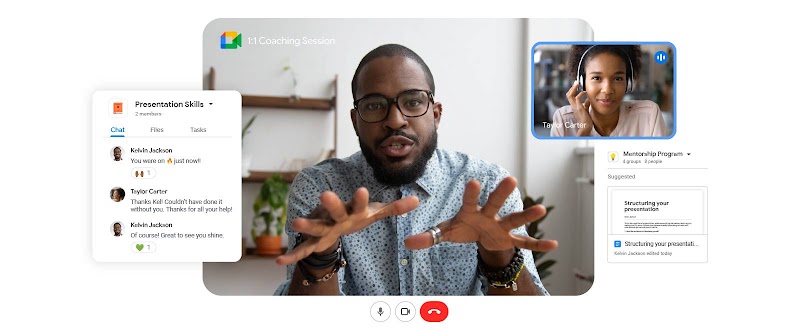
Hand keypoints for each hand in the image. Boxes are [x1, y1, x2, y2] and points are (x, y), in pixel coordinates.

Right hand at [276, 187, 418, 265]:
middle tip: (325, 194)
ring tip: (295, 222)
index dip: (359, 199)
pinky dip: (292, 256)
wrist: (331, 222)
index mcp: (351, 210)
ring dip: (306, 225)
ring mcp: (322, 229)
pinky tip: (280, 261)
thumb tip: (417, 200)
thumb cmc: (355, 216)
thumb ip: (393, 209)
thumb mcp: (374, 214)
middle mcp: (335, 217)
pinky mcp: (313, 242)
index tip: (362, 190)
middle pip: (334, 212)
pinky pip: (303, 251)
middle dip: (331, 204)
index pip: (358, 204)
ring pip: (315, 228)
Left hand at [404, 177, 557, 251]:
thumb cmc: (462, 229)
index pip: (469, 201)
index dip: (471, 193)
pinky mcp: (509, 239)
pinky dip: (538, 244)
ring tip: (540, 210)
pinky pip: (525, 243)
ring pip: (514, 220)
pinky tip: (554, 244)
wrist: (479, 237)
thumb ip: (428, 237)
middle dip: (501, 194)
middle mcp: (488, 216)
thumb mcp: (444, 233)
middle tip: (511, 179)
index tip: (474, 181)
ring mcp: (501, 227)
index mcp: (470, 212)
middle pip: (495, 204)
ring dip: (526, 216)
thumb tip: (408, 243)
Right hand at [566, 80, 593, 135]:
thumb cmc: (587, 119)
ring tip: (578, 84)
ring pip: (570, 95)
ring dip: (574, 88)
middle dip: (572, 88)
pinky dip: (581, 94)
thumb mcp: (586, 110)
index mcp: (574, 106)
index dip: (572, 90)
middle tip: (576, 83)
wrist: (586, 126)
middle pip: (568, 95)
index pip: (570, 97)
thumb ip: (586, 104)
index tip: (577, 85)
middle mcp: (573, 106)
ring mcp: (575, 107)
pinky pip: (577, 98)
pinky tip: (585, 92)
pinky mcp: (579, 108)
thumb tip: (588, 99)